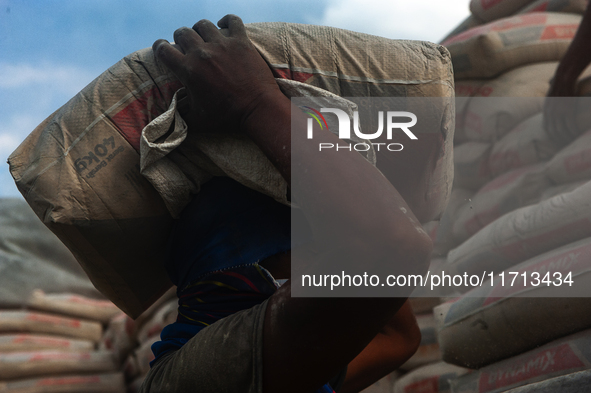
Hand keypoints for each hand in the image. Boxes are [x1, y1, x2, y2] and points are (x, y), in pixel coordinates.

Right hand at [152, 15, 282, 131]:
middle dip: (180, 38)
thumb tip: (171, 114)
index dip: (159, 47)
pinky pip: (233, 21)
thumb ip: (181, 114)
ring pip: (203, 24)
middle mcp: (202, 53)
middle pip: (183, 33)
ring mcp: (222, 45)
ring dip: (200, 29)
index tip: (162, 48)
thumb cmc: (227, 117)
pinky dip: (227, 20)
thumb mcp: (198, 120)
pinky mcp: (241, 42)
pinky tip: (224, 25)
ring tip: (203, 36)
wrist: (257, 109)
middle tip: (185, 45)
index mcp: (188, 70)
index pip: (163, 50)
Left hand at [543, 76, 579, 145]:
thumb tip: (550, 92)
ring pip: (561, 130)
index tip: (557, 139)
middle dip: (559, 139)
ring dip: (566, 137)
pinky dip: (572, 131)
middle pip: (553, 131)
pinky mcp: (568, 111)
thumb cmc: (560, 83)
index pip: (546, 127)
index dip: (551, 135)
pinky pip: (570, 125)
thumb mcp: (550, 93)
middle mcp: (550, 113)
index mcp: (546, 110)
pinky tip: (575, 134)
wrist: (564, 78)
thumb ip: (550, 98)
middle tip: (565, 143)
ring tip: (571, 141)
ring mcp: (558, 113)